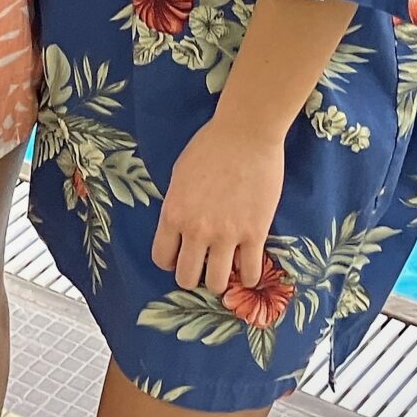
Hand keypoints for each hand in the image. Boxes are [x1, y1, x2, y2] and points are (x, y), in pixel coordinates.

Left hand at [153, 110, 284, 295]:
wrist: (246, 133)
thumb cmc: (210, 146)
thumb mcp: (180, 175)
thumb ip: (178, 205)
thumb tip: (181, 226)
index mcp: (173, 214)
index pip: (162, 258)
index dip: (171, 261)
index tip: (181, 256)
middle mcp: (196, 230)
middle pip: (186, 278)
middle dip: (193, 275)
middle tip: (203, 265)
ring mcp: (226, 234)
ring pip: (216, 283)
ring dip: (219, 280)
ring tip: (225, 269)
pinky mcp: (255, 233)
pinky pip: (249, 273)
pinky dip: (248, 277)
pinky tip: (248, 269)